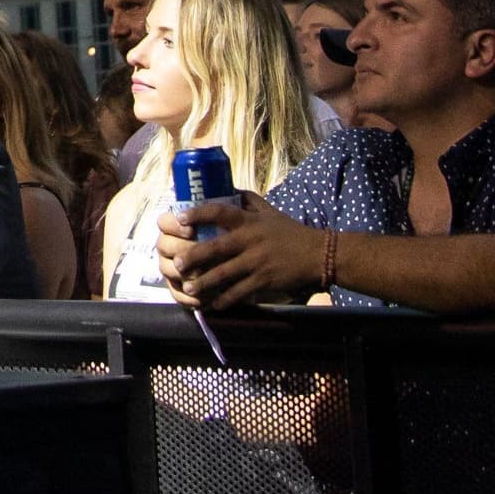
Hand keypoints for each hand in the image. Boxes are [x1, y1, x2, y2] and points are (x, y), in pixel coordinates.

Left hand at [157, 197, 321, 310]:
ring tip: (189, 288)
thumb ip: (248, 200)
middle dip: (194, 256)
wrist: (318, 254)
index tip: (179, 218)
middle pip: (216, 247)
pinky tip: (214, 305)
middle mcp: (251, 240)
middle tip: (177, 264)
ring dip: (204, 282)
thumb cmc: (290, 231)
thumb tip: (227, 188)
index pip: (219, 212)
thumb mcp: (269, 211)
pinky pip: (240, 292)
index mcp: (250, 221)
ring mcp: (257, 262)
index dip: (198, 214)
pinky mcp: (265, 281)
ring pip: (225, 274)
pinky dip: (226, 300)